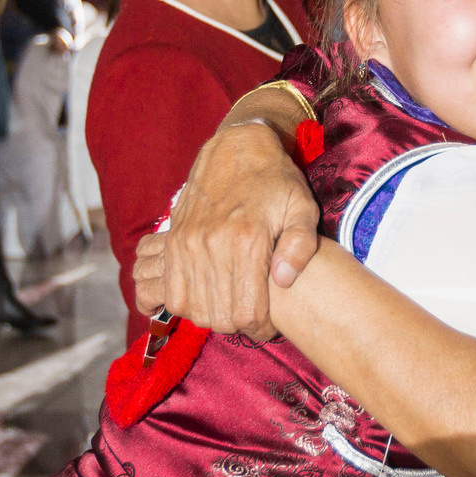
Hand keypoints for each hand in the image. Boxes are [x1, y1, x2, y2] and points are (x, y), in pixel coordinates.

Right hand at [156, 120, 320, 339]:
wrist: (236, 147)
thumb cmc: (277, 180)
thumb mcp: (302, 206)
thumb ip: (300, 245)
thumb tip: (283, 280)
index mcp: (247, 240)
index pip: (246, 312)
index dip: (259, 328)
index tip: (268, 324)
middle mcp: (213, 244)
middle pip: (219, 316)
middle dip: (238, 326)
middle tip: (252, 316)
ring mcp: (189, 243)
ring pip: (195, 308)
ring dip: (214, 317)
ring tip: (232, 306)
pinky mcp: (174, 240)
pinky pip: (173, 291)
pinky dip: (188, 305)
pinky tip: (208, 297)